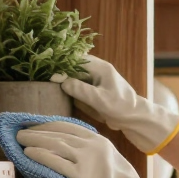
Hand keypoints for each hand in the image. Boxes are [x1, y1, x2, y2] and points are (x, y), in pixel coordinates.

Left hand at [17, 121, 178, 177]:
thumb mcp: (110, 159)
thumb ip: (94, 151)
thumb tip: (73, 149)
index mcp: (99, 140)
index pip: (68, 126)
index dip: (48, 124)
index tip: (34, 125)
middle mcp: (93, 145)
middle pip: (58, 133)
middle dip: (36, 131)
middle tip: (20, 131)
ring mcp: (88, 160)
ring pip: (55, 145)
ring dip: (34, 141)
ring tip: (19, 141)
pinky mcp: (82, 176)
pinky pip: (56, 162)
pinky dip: (40, 156)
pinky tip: (28, 155)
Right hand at [51, 55, 178, 154]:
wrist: (134, 118)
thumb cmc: (121, 107)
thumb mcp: (99, 99)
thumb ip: (80, 90)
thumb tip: (61, 81)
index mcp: (100, 67)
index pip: (76, 59)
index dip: (61, 65)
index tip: (49, 73)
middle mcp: (95, 70)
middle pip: (72, 66)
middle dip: (59, 70)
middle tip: (44, 78)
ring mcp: (93, 80)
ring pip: (72, 75)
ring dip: (62, 79)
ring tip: (46, 84)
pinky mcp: (91, 89)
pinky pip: (76, 85)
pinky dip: (68, 88)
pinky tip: (57, 93)